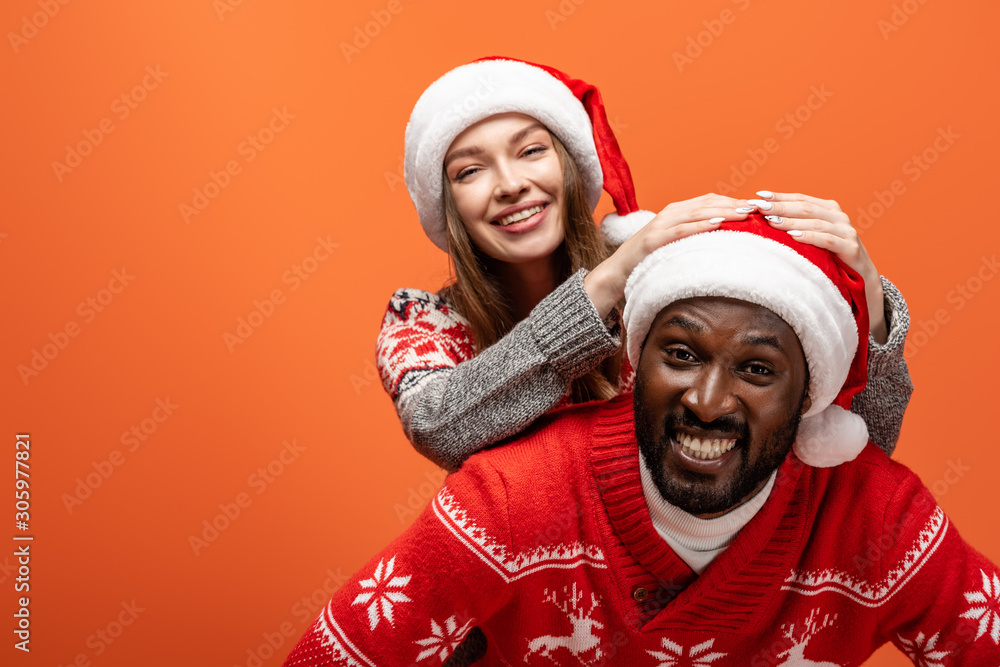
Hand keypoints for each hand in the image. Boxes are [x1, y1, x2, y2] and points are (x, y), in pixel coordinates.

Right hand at [585, 193, 753, 317]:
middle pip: (707, 203)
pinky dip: (701, 225)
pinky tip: (718, 224)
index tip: (754, 205)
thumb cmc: (649, 259)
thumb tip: (723, 236)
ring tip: (744, 213)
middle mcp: (669, 213)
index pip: (709, 200)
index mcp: (675, 211)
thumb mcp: (674, 242)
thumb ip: (694, 234)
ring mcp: (661, 225)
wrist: (618, 271)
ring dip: (723, 211)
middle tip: (757, 208)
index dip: (732, 200)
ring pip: (697, 213)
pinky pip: (682, 230)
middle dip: (734, 204)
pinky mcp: (654, 239)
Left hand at [749, 191, 887, 343]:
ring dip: (791, 221)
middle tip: (759, 206)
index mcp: (828, 209)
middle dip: (781, 206)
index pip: (800, 198)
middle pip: (805, 207)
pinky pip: (828, 240)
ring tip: (771, 221)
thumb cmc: (829, 258)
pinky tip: (794, 236)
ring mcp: (846, 231)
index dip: (780, 196)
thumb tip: (764, 219)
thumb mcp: (812, 238)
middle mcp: (838, 216)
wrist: (861, 279)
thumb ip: (796, 226)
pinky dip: (810, 236)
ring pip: (815, 222)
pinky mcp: (850, 248)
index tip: (758, 195)